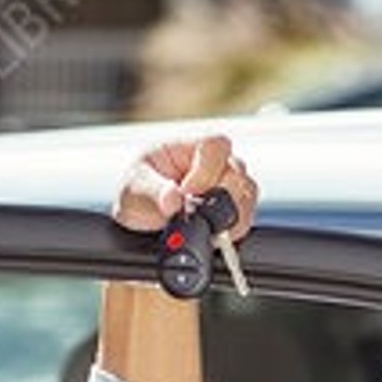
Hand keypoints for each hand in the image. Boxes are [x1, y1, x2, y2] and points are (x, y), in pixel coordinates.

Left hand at [111, 130, 259, 250]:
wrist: (140, 221)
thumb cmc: (138, 194)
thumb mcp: (134, 190)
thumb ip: (153, 192)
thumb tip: (173, 199)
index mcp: (189, 148)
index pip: (215, 146)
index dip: (207, 169)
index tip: (188, 191)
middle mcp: (214, 164)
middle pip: (237, 170)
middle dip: (220, 195)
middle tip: (198, 212)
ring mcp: (226, 187)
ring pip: (247, 193)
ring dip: (230, 213)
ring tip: (207, 226)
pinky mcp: (232, 211)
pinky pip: (246, 216)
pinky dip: (234, 228)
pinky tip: (215, 235)